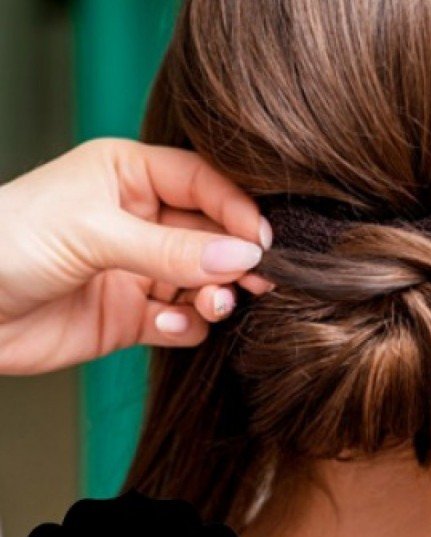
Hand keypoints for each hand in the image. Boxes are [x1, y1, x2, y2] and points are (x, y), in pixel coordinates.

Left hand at [0, 139, 271, 374]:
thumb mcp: (93, 232)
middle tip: (258, 280)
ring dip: (215, 295)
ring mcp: (139, 269)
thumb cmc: (6, 243)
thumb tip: (242, 257)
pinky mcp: (133, 315)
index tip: (262, 241)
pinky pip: (181, 319)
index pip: (204, 183)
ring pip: (204, 280)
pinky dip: (184, 324)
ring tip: (210, 305)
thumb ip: (171, 249)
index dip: (237, 209)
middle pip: (213, 235)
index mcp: (130, 175)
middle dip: (235, 258)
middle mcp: (141, 220)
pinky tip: (163, 324)